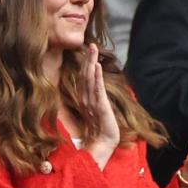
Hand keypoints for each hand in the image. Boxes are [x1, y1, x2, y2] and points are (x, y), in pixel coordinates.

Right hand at [81, 44, 118, 168]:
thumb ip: (92, 102)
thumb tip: (93, 94)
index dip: (85, 65)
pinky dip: (96, 76)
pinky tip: (97, 66)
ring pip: (90, 79)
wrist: (103, 144)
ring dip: (91, 63)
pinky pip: (97, 89)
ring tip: (93, 49)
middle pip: (85, 75)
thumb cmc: (99, 131)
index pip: (84, 78)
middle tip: (90, 44)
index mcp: (84, 99)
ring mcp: (91, 102)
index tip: (87, 52)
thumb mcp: (94, 113)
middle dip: (88, 59)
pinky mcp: (99, 106)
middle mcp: (85, 98)